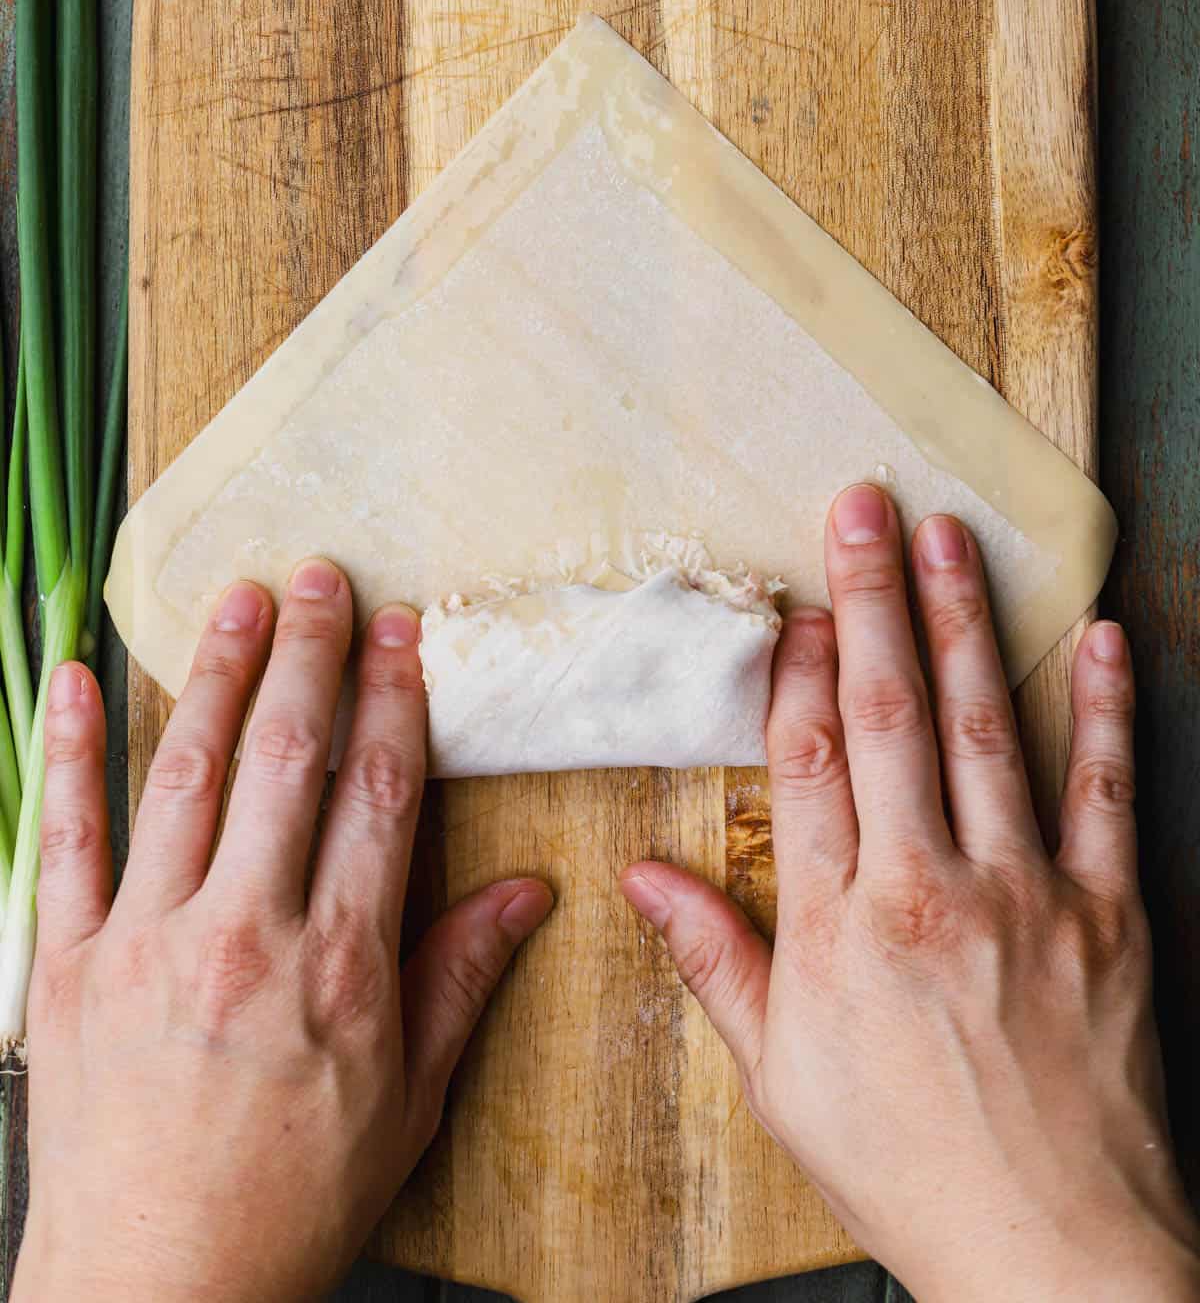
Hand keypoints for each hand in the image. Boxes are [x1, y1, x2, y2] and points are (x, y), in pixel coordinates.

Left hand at [14, 559, 552, 1302]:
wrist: (155, 1292)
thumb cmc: (290, 1202)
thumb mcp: (407, 1102)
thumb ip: (461, 979)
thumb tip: (531, 892)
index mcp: (338, 965)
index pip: (376, 793)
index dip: (392, 698)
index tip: (397, 630)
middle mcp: (243, 934)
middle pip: (283, 758)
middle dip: (306, 655)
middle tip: (318, 577)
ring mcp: (145, 942)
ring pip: (183, 773)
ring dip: (212, 672)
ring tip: (235, 598)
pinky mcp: (65, 966)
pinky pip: (66, 839)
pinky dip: (71, 752)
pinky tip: (77, 677)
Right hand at [623, 485, 1199, 1302]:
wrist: (1050, 1256)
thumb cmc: (904, 1167)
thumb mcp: (780, 1077)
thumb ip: (716, 959)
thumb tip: (639, 877)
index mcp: (839, 928)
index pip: (807, 762)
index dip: (795, 668)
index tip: (792, 596)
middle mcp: (926, 890)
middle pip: (891, 717)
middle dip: (872, 600)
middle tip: (862, 506)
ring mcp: (1024, 895)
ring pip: (987, 732)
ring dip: (965, 624)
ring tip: (948, 538)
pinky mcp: (1106, 915)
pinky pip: (1106, 795)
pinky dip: (1102, 712)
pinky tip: (1093, 638)